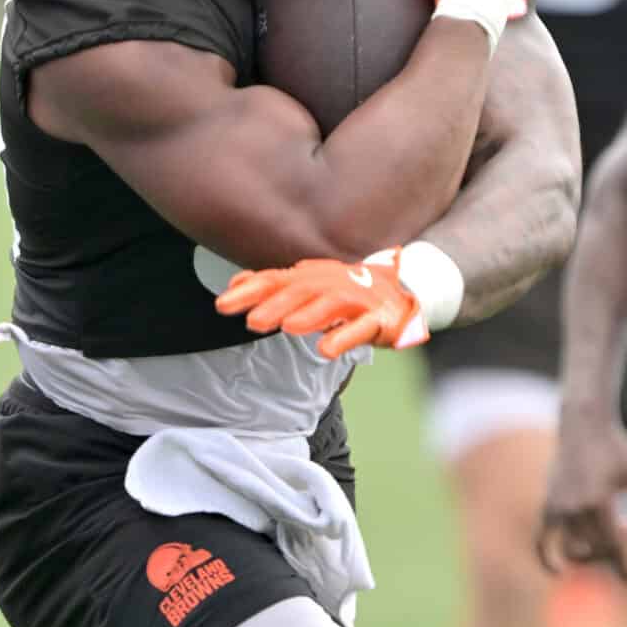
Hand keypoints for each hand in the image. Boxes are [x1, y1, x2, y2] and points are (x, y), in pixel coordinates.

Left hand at [217, 248, 426, 357]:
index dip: (250, 291)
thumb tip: (237, 282)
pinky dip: (343, 337)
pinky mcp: (378, 319)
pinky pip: (360, 328)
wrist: (403, 295)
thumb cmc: (349, 293)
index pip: (276, 280)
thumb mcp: (310, 285)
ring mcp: (357, 300)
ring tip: (288, 328)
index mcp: (313, 277)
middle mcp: (332, 284)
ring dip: (309, 316)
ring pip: (331, 305)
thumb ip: (275, 285)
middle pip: (301, 292)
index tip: (223, 305)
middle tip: (252, 322)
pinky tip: (326, 350)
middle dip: (275, 305)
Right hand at [538, 416, 626, 575]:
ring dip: (585, 558)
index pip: (612, 545)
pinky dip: (547, 558)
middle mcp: (576, 506)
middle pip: (593, 549)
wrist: (583, 424)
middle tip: (618, 561)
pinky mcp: (547, 503)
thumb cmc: (617, 447)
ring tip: (597, 558)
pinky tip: (557, 572)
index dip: (622, 566)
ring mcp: (558, 506)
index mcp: (600, 500)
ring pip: (570, 548)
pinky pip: (543, 539)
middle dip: (607, 560)